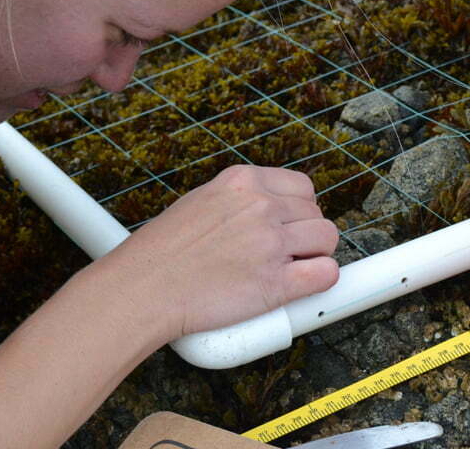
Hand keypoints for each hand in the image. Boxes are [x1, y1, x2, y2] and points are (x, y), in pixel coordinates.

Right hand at [102, 164, 338, 340]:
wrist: (142, 289)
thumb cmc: (161, 253)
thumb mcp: (200, 201)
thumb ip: (237, 203)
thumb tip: (267, 212)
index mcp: (242, 181)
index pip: (302, 187)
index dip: (300, 210)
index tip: (290, 226)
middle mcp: (260, 206)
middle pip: (315, 214)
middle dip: (305, 235)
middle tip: (284, 254)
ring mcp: (270, 243)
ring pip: (326, 239)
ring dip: (316, 255)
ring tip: (292, 269)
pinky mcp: (275, 283)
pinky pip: (325, 274)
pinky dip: (321, 280)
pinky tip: (304, 285)